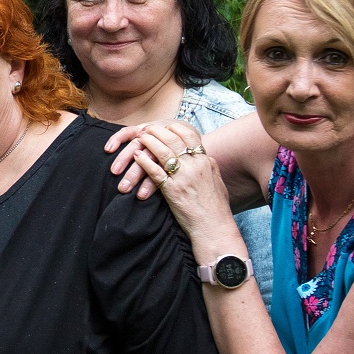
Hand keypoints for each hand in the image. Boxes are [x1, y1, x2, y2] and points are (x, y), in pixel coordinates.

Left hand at [108, 121, 233, 240]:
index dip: (175, 128)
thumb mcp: (217, 182)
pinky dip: (144, 161)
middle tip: (147, 128)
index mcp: (206, 162)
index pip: (190, 135)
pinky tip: (137, 156)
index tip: (166, 125)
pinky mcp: (172, 190)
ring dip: (149, 142)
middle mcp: (195, 166)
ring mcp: (183, 178)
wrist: (214, 228)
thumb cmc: (216, 208)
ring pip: (163, 152)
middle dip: (158, 131)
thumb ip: (210, 167)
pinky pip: (155, 171)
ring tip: (138, 137)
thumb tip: (206, 156)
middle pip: (173, 140)